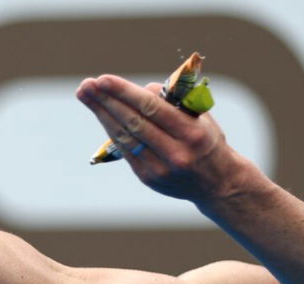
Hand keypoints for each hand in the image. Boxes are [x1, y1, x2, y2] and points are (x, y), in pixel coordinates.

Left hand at [75, 75, 245, 205]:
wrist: (217, 183)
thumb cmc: (206, 141)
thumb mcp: (200, 117)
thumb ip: (171, 103)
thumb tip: (137, 90)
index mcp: (191, 134)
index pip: (151, 108)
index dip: (124, 93)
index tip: (104, 79)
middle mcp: (175, 154)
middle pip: (133, 123)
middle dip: (106, 101)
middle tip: (86, 85)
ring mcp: (160, 169)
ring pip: (124, 137)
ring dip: (102, 114)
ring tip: (85, 95)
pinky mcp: (149, 178)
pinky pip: (125, 150)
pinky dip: (111, 130)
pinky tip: (101, 114)